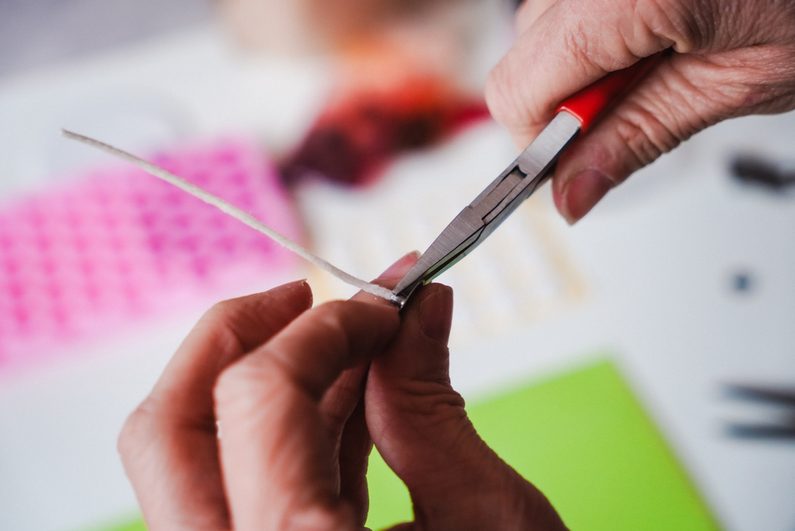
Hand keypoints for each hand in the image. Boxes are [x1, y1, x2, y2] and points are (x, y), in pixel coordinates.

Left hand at [118, 254, 565, 529]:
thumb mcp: (490, 523)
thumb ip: (432, 407)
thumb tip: (421, 310)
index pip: (257, 400)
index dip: (325, 328)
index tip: (383, 299)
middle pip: (170, 426)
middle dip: (238, 339)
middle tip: (304, 298)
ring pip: (187, 459)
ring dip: (266, 381)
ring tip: (343, 342)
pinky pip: (234, 494)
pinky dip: (283, 436)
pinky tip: (344, 401)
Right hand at [486, 0, 794, 222]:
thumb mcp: (734, 83)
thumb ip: (638, 138)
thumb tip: (572, 194)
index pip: (520, 88)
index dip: (540, 141)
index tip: (573, 167)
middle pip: (522, 58)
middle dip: (561, 105)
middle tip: (632, 112)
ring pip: (541, 30)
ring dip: (581, 68)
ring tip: (656, 63)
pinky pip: (571, 5)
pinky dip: (599, 35)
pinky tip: (653, 35)